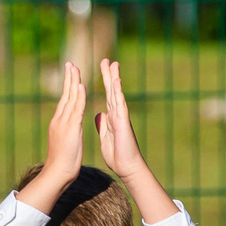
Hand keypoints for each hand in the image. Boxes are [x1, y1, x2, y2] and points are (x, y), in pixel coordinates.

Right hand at [45, 60, 87, 178]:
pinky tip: (80, 85)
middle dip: (68, 78)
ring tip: (75, 68)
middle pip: (66, 95)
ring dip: (73, 82)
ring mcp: (64, 123)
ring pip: (70, 99)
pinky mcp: (70, 128)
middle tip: (70, 63)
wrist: (57, 173)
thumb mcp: (66, 142)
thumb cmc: (62, 162)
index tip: (70, 73)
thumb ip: (67, 132)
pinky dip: (78, 96)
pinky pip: (76, 109)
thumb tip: (69, 128)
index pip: (65, 100)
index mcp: (60, 123)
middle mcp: (59, 120)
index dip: (68, 86)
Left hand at [95, 59, 143, 181]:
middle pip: (112, 90)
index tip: (101, 69)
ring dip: (114, 79)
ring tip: (113, 64)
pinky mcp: (122, 121)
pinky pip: (120, 104)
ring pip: (116, 94)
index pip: (107, 95)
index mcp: (111, 116)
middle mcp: (117, 113)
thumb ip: (103, 124)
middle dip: (109, 75)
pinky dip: (118, 92)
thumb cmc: (117, 153)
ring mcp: (120, 116)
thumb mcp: (105, 136)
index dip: (104, 83)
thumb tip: (99, 114)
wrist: (126, 166)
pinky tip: (117, 81)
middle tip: (106, 60)